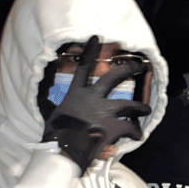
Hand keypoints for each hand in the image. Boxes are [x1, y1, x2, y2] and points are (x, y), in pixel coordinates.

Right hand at [42, 37, 151, 172]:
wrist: (65, 149)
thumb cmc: (55, 134)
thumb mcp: (50, 115)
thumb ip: (49, 105)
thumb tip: (41, 99)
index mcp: (76, 94)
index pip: (83, 68)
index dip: (90, 51)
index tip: (97, 37)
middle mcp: (93, 98)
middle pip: (114, 77)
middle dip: (128, 69)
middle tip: (138, 66)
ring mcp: (105, 111)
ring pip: (130, 104)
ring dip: (141, 107)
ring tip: (147, 109)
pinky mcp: (114, 126)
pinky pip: (131, 127)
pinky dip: (136, 132)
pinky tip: (139, 136)